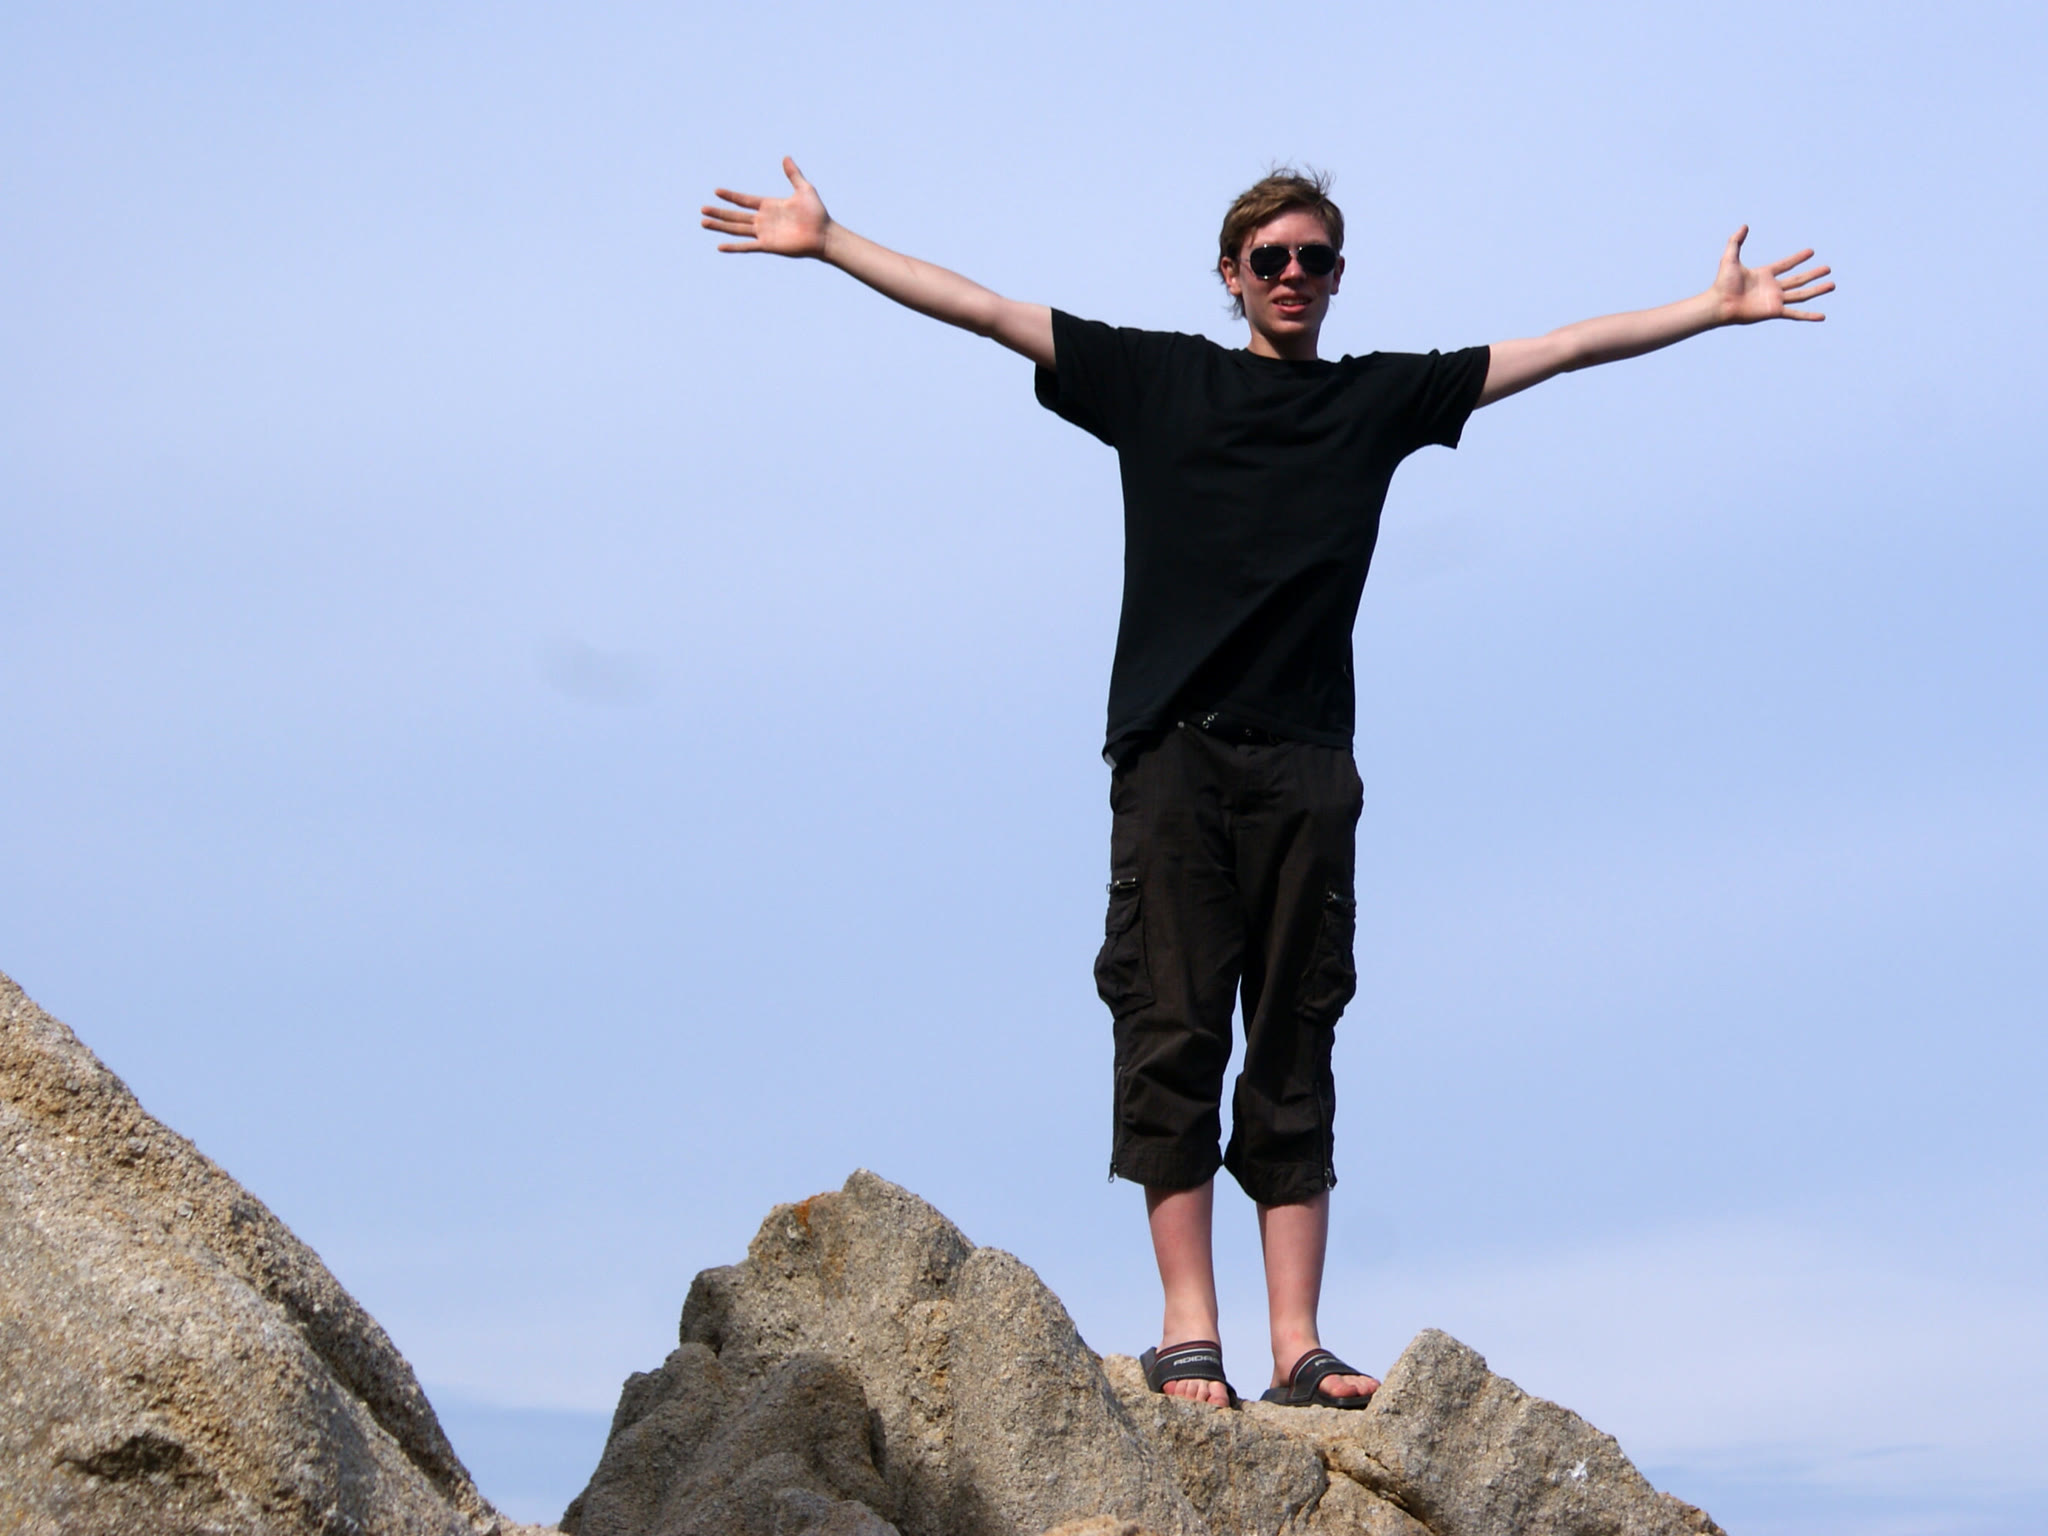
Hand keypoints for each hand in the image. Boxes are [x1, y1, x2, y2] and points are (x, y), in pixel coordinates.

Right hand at [702, 157, 829, 258]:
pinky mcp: (767, 245)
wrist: (823, 234)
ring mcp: (764, 233)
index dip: (731, 196)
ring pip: (736, 229)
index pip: (744, 200)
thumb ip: (793, 174)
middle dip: (719, 212)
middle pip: (735, 215)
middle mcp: (763, 219)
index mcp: (769, 205)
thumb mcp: (804, 189)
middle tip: (702, 209)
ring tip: (704, 222)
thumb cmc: (816, 213)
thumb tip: (786, 157)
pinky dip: (734, 247)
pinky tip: (720, 246)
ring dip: (720, 226)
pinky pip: (747, 246)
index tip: (716, 191)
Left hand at [1713, 226, 1833, 323]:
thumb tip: (1744, 226)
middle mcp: (1772, 287)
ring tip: (1832, 285)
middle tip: (1828, 268)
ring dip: (1817, 290)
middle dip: (1813, 274)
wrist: (1720, 303)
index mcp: (1764, 274)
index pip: (1785, 264)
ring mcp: (1775, 300)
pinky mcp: (1775, 311)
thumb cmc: (1722, 283)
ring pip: (1802, 294)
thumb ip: (1736, 241)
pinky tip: (1822, 317)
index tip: (1811, 251)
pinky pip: (1795, 314)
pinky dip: (1808, 315)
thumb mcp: (1730, 258)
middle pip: (1798, 279)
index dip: (1798, 258)